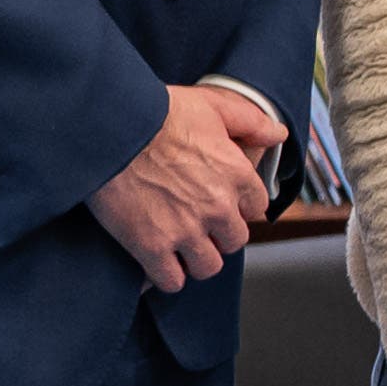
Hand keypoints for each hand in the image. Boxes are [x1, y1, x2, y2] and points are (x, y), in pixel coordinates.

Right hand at [87, 82, 278, 290]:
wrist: (108, 128)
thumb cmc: (157, 112)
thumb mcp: (212, 105)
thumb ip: (251, 121)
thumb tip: (278, 134)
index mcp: (236, 174)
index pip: (256, 208)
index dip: (239, 206)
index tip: (222, 203)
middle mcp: (217, 207)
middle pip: (234, 240)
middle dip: (220, 235)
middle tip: (199, 225)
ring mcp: (185, 230)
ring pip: (208, 266)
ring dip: (196, 259)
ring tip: (180, 247)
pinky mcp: (151, 246)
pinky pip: (172, 280)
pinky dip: (166, 276)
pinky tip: (158, 262)